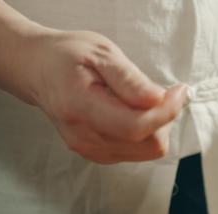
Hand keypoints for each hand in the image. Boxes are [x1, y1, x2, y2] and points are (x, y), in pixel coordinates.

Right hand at [22, 30, 185, 163]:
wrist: (38, 71)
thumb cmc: (68, 57)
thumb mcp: (102, 53)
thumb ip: (131, 80)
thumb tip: (159, 100)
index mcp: (82, 108)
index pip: (137, 127)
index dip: (166, 112)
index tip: (179, 90)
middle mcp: (85, 137)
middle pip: (149, 144)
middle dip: (163, 118)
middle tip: (156, 91)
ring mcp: (91, 149)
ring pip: (147, 150)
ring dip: (155, 125)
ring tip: (138, 99)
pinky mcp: (99, 154)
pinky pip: (138, 151)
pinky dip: (145, 132)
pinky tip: (130, 111)